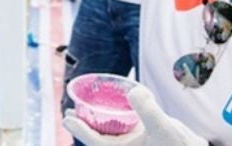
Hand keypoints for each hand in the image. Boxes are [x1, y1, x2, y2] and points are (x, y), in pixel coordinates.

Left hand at [63, 85, 208, 145]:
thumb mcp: (164, 128)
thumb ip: (148, 111)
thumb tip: (133, 92)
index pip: (97, 142)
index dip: (81, 130)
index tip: (67, 118)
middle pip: (99, 139)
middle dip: (83, 127)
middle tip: (68, 114)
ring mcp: (134, 143)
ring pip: (109, 134)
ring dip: (96, 123)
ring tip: (81, 112)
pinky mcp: (143, 138)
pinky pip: (122, 129)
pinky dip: (113, 119)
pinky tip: (111, 109)